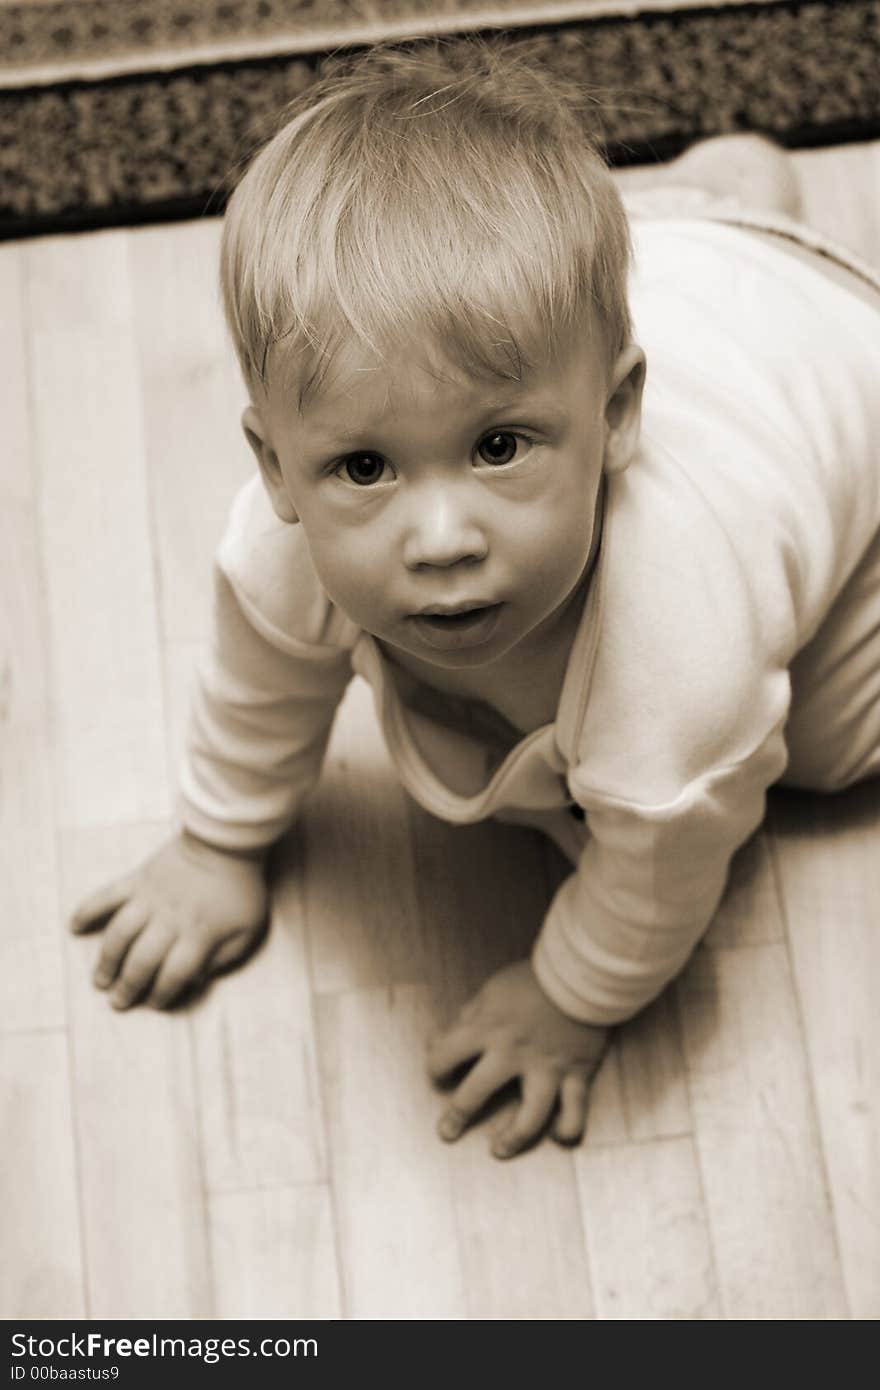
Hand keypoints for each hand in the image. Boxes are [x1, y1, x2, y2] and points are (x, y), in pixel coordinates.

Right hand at [70, 831, 268, 1009]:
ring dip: (107, 960)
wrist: (228, 842)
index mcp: (199, 935)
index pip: (175, 975)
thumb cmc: (241, 889)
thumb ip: (224, 959)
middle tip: (117, 1002)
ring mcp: (150, 898)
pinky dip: (87, 910)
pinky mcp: (138, 879)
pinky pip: (107, 896)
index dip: (162, 994)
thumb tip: (197, 979)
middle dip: (128, 986)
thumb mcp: (248, 931)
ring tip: (100, 979)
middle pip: (143, 961)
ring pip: (120, 935)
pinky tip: (74, 926)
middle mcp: (170, 920)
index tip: (155, 1003)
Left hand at [427, 959, 608, 1158]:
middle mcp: (512, 1052)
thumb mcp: (491, 991)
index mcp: (486, 1027)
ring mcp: (547, 1066)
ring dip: (512, 1137)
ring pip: (530, 1115)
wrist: (583, 973)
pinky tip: (558, 1135)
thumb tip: (438, 1041)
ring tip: (499, 1150)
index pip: (445, 1054)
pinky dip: (568, 1127)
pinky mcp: (577, 1073)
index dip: (436, 1066)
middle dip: (457, 1115)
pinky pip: (575, 1110)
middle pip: (476, 1092)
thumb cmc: (532, 980)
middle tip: (447, 1132)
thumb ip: (467, 1019)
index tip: (438, 1074)